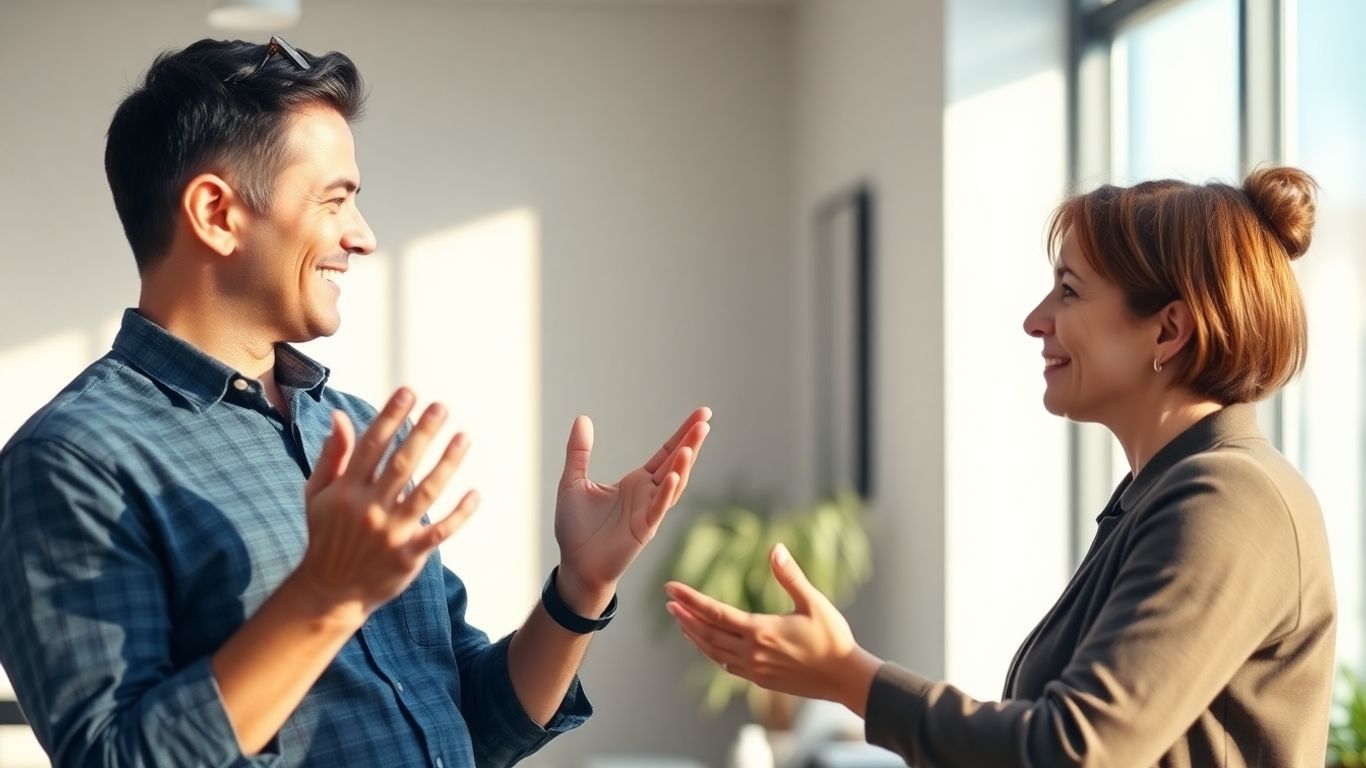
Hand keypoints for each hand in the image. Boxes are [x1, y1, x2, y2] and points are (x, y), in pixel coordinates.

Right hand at [296, 388, 479, 619]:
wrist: (330, 591)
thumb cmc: (326, 536)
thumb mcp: (318, 494)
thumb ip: (333, 455)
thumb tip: (339, 415)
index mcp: (347, 491)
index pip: (372, 446)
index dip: (390, 417)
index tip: (409, 393)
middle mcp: (370, 509)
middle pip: (402, 464)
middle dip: (422, 433)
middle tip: (441, 407)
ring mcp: (391, 533)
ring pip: (426, 493)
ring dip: (447, 463)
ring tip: (464, 437)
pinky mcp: (410, 555)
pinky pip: (440, 531)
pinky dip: (460, 514)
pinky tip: (476, 493)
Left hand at [554, 408, 710, 608]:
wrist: (575, 565)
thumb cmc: (576, 528)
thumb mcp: (572, 482)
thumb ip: (579, 452)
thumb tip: (582, 418)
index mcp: (636, 482)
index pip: (665, 453)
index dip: (682, 434)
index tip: (702, 414)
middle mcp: (648, 494)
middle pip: (675, 463)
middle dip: (691, 441)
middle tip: (705, 418)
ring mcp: (649, 512)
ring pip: (672, 484)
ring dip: (683, 464)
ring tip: (692, 443)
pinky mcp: (644, 530)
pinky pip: (658, 508)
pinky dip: (668, 492)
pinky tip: (675, 476)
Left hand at [664, 543, 881, 714]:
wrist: (846, 679)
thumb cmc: (833, 638)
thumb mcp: (813, 602)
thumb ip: (790, 576)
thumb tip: (775, 548)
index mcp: (762, 631)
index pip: (715, 612)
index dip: (690, 599)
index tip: (671, 588)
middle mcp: (753, 652)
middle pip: (708, 634)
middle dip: (686, 617)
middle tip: (670, 603)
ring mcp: (755, 670)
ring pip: (714, 653)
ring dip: (696, 636)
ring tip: (681, 623)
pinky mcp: (761, 680)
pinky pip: (727, 666)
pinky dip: (712, 653)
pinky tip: (708, 645)